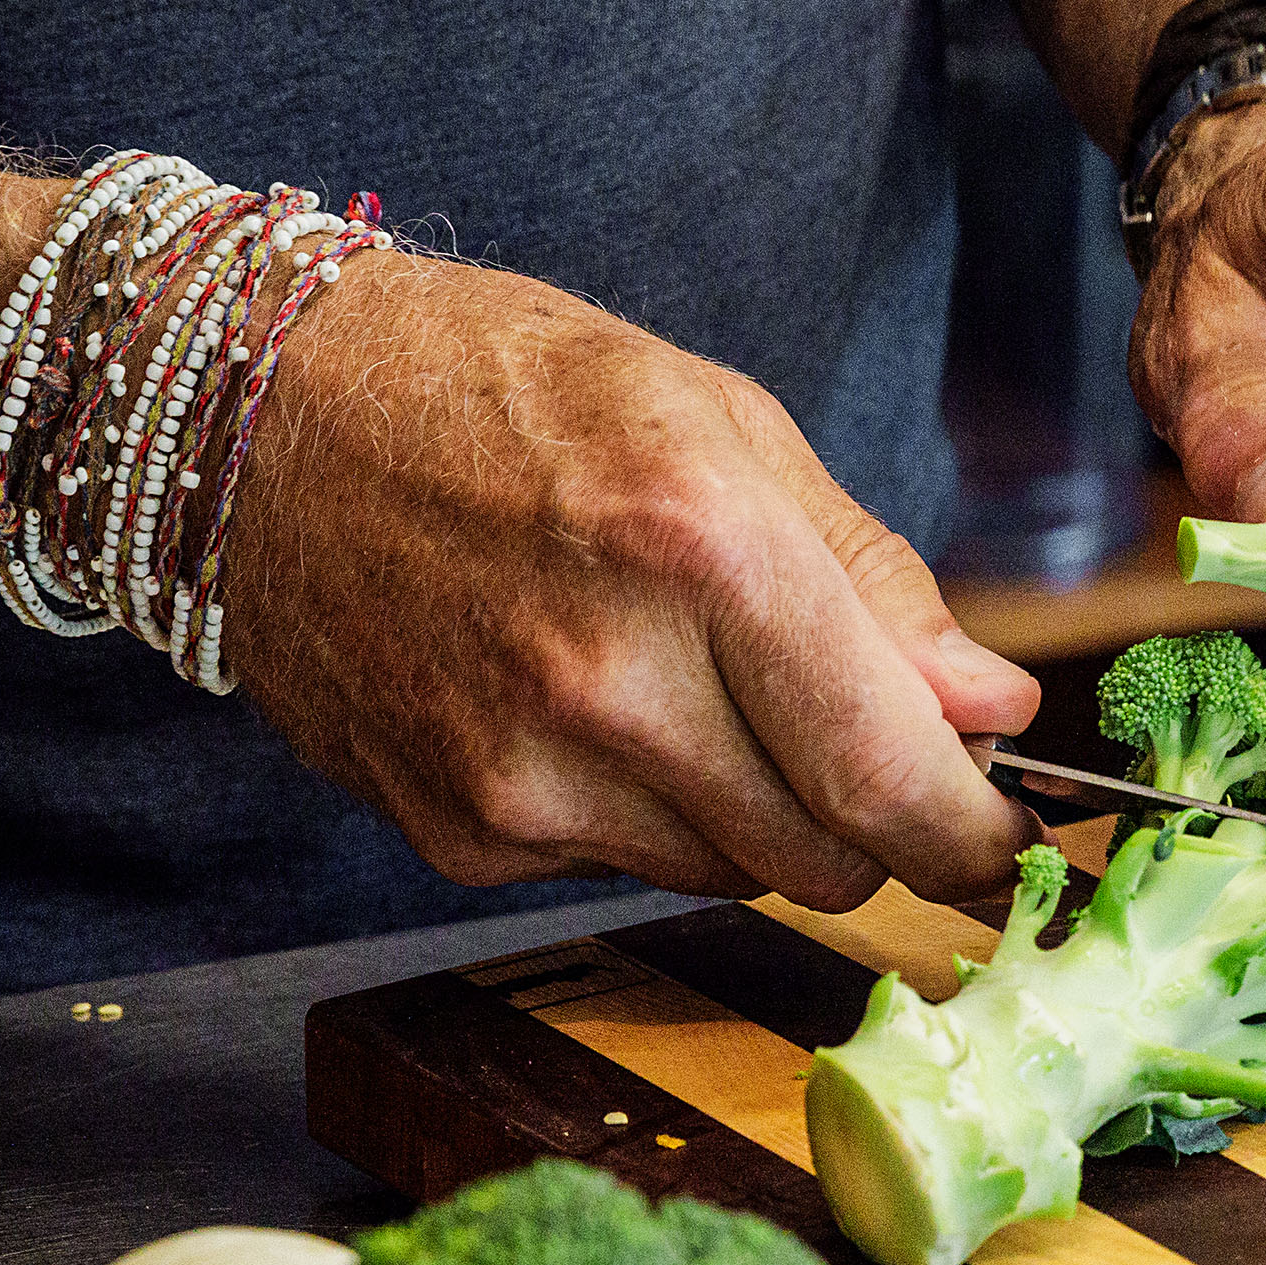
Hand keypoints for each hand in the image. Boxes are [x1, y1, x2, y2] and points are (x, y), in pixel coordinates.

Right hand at [221, 250, 1039, 908]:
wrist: (256, 422)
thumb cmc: (502, 391)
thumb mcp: (722, 423)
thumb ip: (872, 581)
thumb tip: (994, 710)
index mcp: (701, 548)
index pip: (891, 776)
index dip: (976, 832)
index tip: (1008, 835)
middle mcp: (611, 681)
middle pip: (829, 854)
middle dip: (876, 820)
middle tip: (859, 743)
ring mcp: (524, 775)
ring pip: (734, 873)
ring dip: (760, 813)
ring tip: (696, 687)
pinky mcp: (460, 832)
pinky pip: (622, 867)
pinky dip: (644, 812)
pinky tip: (586, 707)